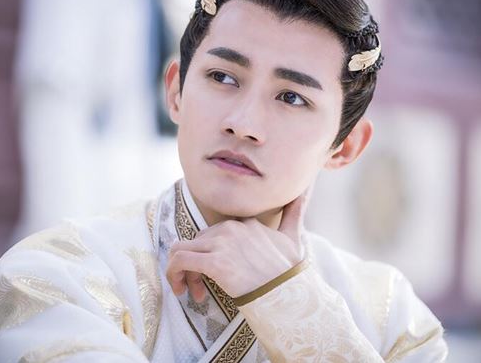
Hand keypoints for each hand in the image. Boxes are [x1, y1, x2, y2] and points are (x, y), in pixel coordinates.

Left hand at [166, 185, 312, 300]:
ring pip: (182, 249)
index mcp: (245, 222)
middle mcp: (231, 228)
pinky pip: (179, 261)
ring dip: (181, 271)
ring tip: (191, 290)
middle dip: (195, 265)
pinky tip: (182, 290)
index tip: (214, 274)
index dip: (209, 253)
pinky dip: (173, 274)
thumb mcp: (294, 237)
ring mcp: (222, 244)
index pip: (213, 233)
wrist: (290, 295)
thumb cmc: (290, 272)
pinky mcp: (214, 262)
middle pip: (196, 242)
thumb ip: (295, 210)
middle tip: (201, 287)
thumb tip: (308, 186)